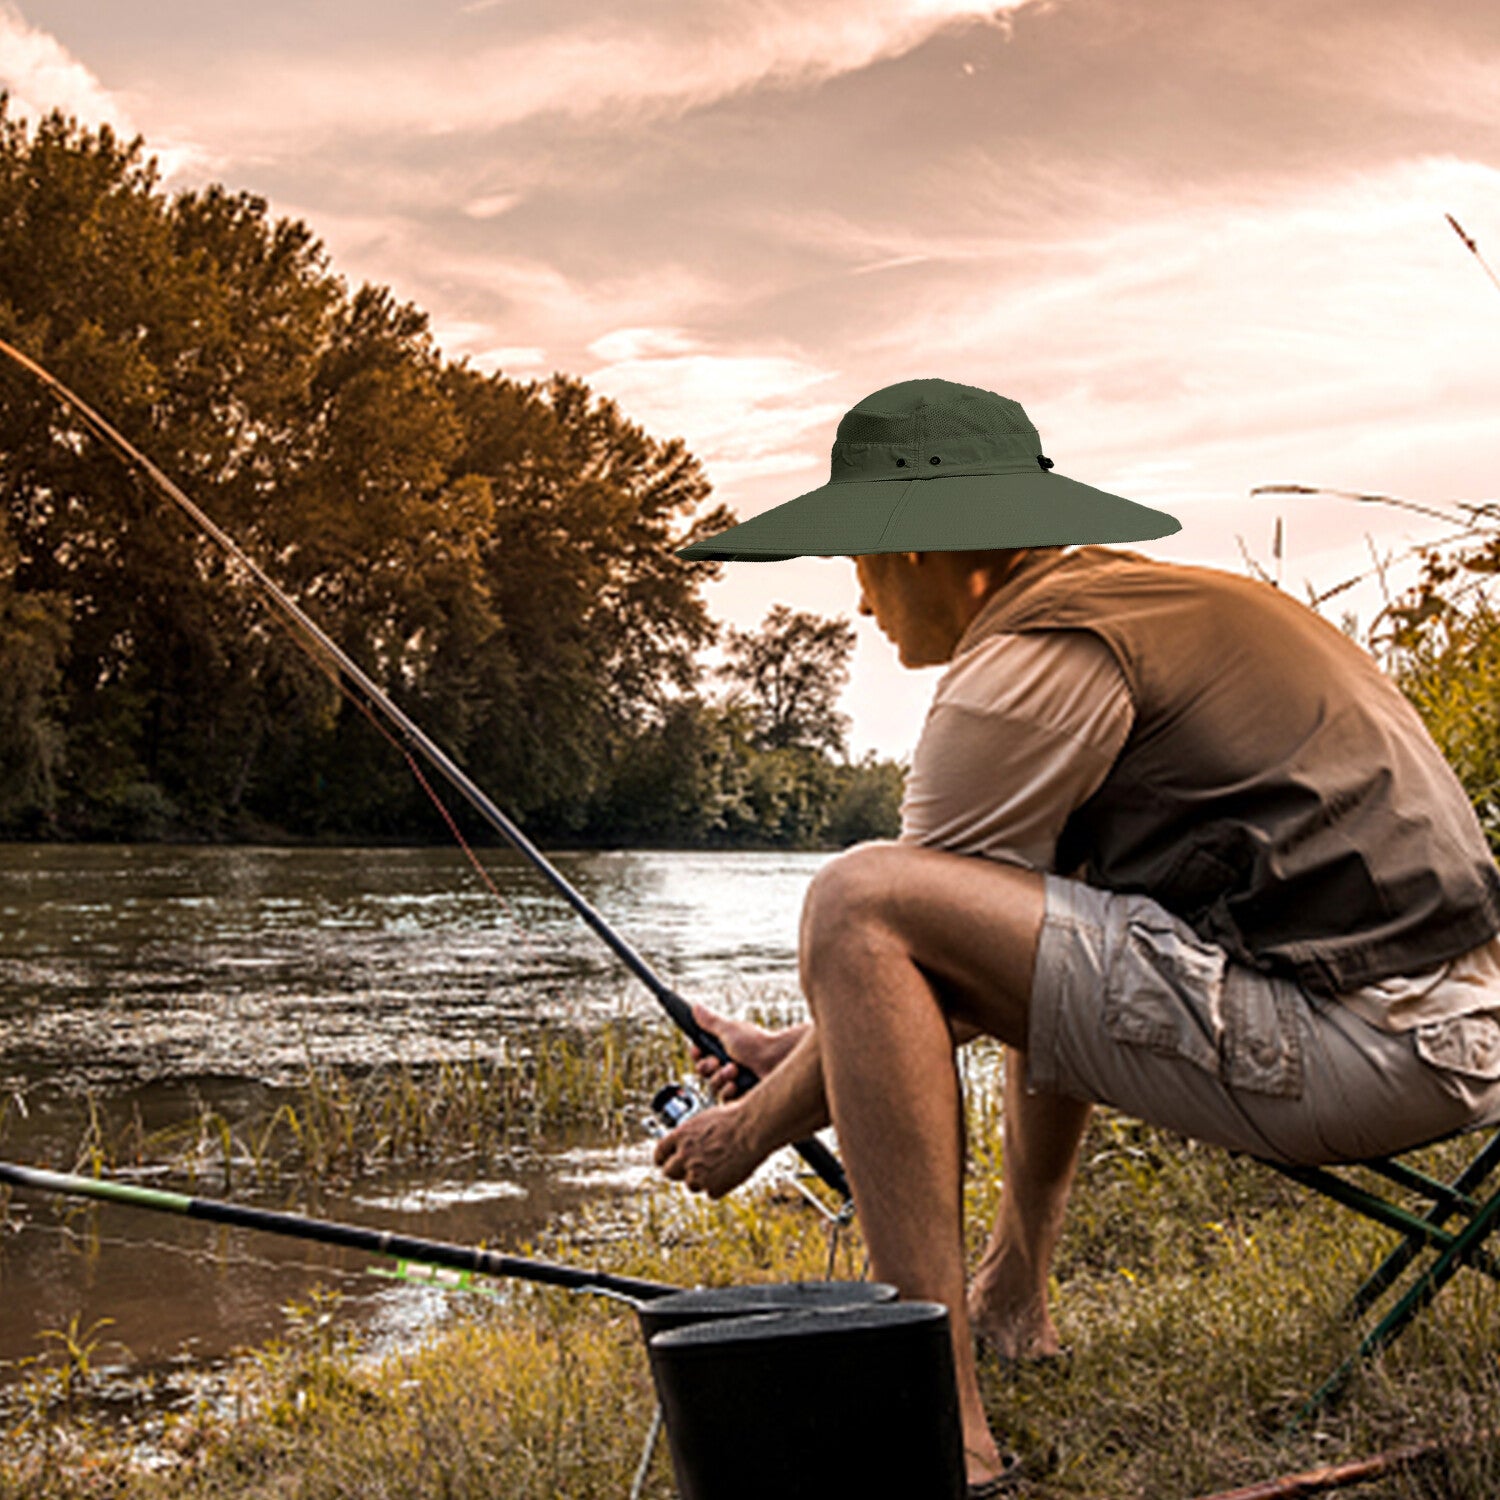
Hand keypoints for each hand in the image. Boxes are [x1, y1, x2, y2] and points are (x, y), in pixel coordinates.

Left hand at [653, 1103, 764, 1198]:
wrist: (752, 1128)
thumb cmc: (734, 1118)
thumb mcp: (705, 1119)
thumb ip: (690, 1135)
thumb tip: (686, 1144)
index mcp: (680, 1136)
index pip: (659, 1153)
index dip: (663, 1158)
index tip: (667, 1161)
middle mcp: (684, 1156)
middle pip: (669, 1173)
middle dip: (679, 1171)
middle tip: (692, 1168)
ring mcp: (697, 1174)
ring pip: (691, 1185)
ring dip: (702, 1179)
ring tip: (720, 1165)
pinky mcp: (713, 1187)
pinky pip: (711, 1192)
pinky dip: (720, 1186)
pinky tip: (730, 1172)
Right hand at [690, 1001, 807, 1101]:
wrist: (778, 1061)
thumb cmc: (757, 1043)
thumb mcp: (729, 1030)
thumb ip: (710, 1021)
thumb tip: (697, 1007)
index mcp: (724, 1048)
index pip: (701, 1055)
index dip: (697, 1055)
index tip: (698, 1051)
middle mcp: (728, 1064)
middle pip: (704, 1071)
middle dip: (708, 1066)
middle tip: (717, 1061)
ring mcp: (735, 1080)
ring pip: (713, 1085)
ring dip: (721, 1076)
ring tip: (735, 1069)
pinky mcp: (741, 1096)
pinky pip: (724, 1098)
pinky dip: (728, 1091)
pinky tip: (736, 1084)